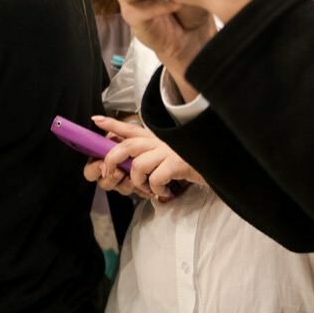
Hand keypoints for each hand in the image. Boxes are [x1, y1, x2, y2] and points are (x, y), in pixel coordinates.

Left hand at [82, 117, 198, 201]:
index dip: (112, 124)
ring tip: (147, 189)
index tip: (96, 120)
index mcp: (155, 138)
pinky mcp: (178, 164)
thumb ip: (148, 156)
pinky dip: (156, 189)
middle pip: (127, 146)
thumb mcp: (166, 155)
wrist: (217, 164)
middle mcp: (160, 141)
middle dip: (112, 159)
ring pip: (138, 164)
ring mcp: (169, 152)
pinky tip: (163, 192)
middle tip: (110, 173)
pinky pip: (156, 177)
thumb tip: (126, 168)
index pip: (130, 128)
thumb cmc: (190, 163)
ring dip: (138, 182)